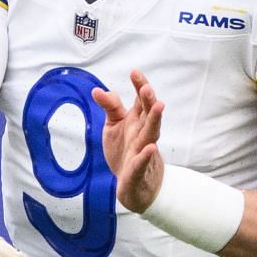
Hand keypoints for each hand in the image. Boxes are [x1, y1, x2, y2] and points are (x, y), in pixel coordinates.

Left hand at [93, 69, 165, 212]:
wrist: (131, 184)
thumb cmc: (125, 151)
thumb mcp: (113, 126)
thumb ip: (110, 108)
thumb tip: (97, 90)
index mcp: (137, 122)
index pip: (141, 101)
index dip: (139, 87)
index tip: (134, 72)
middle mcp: (142, 134)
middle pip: (148, 114)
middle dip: (148, 100)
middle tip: (147, 88)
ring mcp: (142, 151)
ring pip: (151, 134)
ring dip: (155, 120)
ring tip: (159, 105)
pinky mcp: (138, 170)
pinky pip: (142, 162)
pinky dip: (146, 156)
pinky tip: (150, 148)